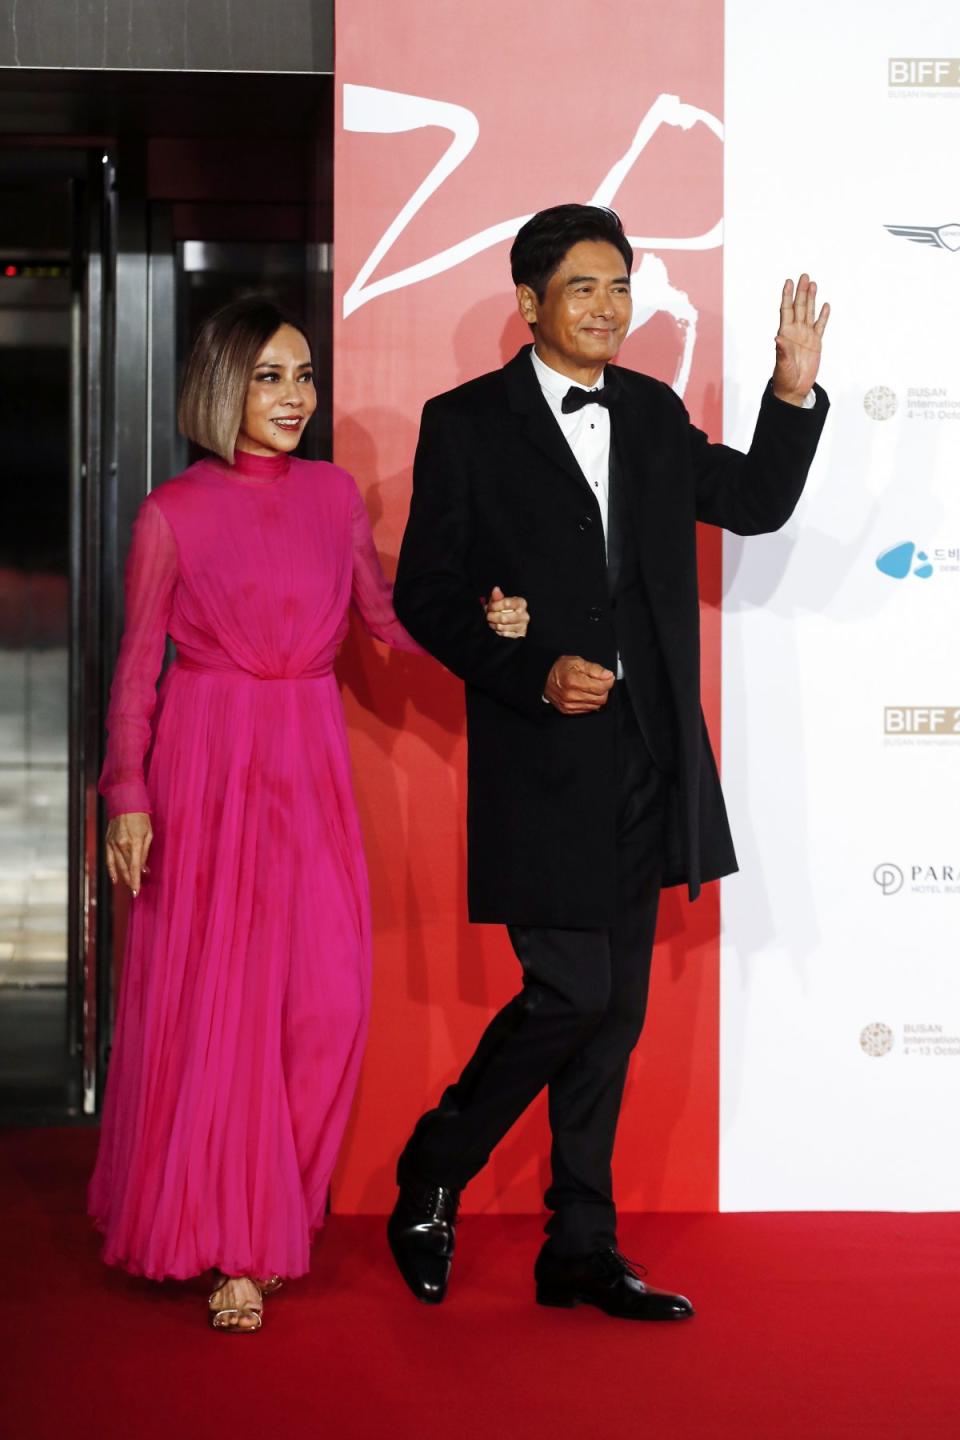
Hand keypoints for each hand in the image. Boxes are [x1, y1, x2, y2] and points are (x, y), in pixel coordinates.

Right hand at [105, 812, 152, 896]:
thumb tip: (144, 869)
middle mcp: (122, 844)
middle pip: (126, 868)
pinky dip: (111, 870)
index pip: (134, 867)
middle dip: (131, 880)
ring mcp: (113, 843)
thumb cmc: (141, 817)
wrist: (125, 803)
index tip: (136, 892)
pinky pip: (108, 859)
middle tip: (136, 888)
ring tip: (128, 885)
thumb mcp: (149, 834)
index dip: (135, 881)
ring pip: (117, 865)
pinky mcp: (108, 842)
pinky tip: (115, 879)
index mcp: (134, 842)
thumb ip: (145, 853)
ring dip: (123, 876)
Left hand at [485, 585, 529, 638]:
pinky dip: (498, 631)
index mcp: (521, 603)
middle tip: (488, 615)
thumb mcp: (503, 600)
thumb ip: (498, 596)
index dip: (495, 606)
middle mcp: (524, 615)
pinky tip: (497, 627)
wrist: (516, 621)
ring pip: (502, 627)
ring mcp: (522, 626)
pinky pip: (504, 634)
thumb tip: (495, 589)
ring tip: (492, 621)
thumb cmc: (508, 609)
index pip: (506, 604)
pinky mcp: (519, 635)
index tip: (489, 607)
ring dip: (493, 624)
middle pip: (503, 618)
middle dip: (492, 617)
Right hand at [544, 655, 614, 713]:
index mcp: (573, 681)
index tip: (608, 677)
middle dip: (604, 690)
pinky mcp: (568, 711)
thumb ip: (595, 669)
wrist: (543, 678)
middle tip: (599, 682)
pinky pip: (587, 710)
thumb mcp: (577, 662)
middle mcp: (571, 695)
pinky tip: (585, 694)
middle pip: (600, 699)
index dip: (608, 681)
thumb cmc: (560, 668)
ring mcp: (569, 705)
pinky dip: (590, 703)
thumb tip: (608, 675)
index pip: (601, 687)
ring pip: (595, 706)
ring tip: (591, 687)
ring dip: (597, 697)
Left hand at [773, 273, 829, 404]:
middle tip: (804, 276)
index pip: (786, 310)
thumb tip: (777, 338)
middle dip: (801, 292)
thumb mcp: (782, 365)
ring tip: (813, 284)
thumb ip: (782, 351)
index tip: (789, 282)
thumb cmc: (784, 378)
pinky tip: (826, 305)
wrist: (794, 389)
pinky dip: (823, 316)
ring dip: (811, 298)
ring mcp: (806, 336)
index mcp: (785, 334)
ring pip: (809, 312)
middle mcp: (795, 332)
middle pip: (799, 307)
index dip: (787, 296)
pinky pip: (820, 326)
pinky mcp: (816, 343)